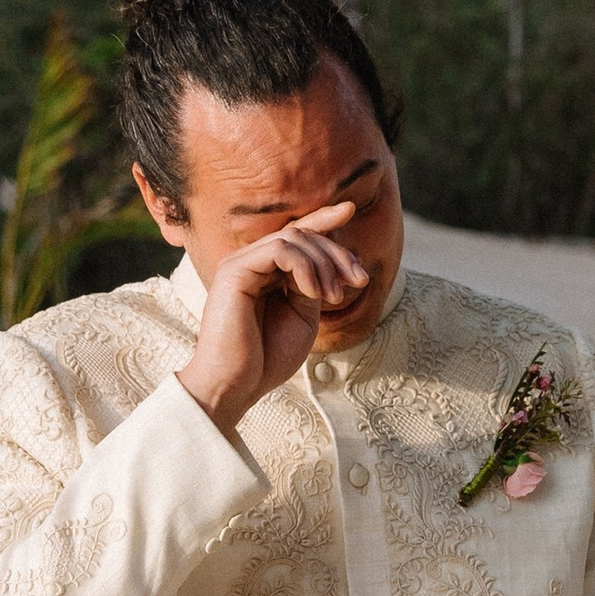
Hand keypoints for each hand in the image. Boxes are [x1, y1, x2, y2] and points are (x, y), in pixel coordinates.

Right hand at [178, 204, 369, 430]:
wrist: (237, 385)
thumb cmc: (267, 358)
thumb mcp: (303, 314)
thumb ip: (313, 283)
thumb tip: (333, 256)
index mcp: (264, 272)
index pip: (295, 235)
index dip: (322, 219)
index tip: (350, 210)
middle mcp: (250, 262)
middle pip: (301, 233)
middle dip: (337, 253)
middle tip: (359, 280)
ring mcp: (240, 264)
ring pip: (293, 237)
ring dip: (325, 263)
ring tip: (334, 296)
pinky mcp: (234, 270)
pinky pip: (279, 249)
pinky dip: (305, 266)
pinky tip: (315, 292)